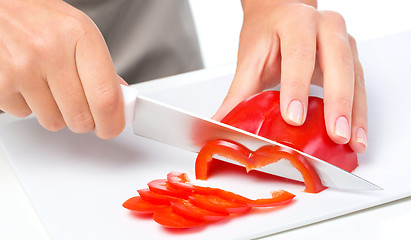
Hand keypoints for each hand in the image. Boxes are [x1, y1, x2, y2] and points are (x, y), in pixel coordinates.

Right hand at [0, 0, 125, 138]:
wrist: (1, 5)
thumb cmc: (41, 18)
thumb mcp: (80, 32)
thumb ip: (102, 68)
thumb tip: (121, 100)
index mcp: (80, 36)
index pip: (106, 97)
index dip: (112, 122)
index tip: (112, 127)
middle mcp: (51, 51)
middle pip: (81, 117)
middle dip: (85, 120)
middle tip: (82, 105)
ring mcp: (22, 68)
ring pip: (54, 121)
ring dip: (57, 112)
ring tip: (50, 85)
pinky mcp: (0, 82)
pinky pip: (25, 115)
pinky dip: (30, 106)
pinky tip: (29, 82)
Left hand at [214, 0, 366, 152]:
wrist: (281, 14)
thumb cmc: (267, 34)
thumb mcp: (251, 60)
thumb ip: (238, 95)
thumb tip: (221, 125)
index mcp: (296, 22)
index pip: (298, 55)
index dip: (296, 87)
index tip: (293, 118)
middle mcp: (325, 26)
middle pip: (337, 64)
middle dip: (337, 103)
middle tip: (334, 134)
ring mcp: (343, 40)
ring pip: (355, 77)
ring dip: (355, 113)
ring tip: (352, 143)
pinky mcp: (352, 57)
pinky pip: (361, 86)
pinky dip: (359, 113)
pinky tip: (356, 135)